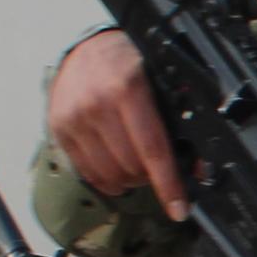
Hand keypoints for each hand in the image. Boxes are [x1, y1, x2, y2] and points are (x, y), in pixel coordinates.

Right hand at [50, 30, 190, 216]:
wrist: (85, 47)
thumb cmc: (128, 63)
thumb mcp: (161, 81)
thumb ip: (180, 121)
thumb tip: (197, 167)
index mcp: (128, 88)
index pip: (153, 149)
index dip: (168, 184)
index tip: (179, 209)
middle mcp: (97, 104)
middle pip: (131, 166)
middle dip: (150, 176)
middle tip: (157, 170)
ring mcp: (75, 118)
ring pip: (109, 174)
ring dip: (129, 181)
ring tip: (137, 170)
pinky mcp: (59, 129)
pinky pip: (87, 172)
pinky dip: (106, 181)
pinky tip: (117, 173)